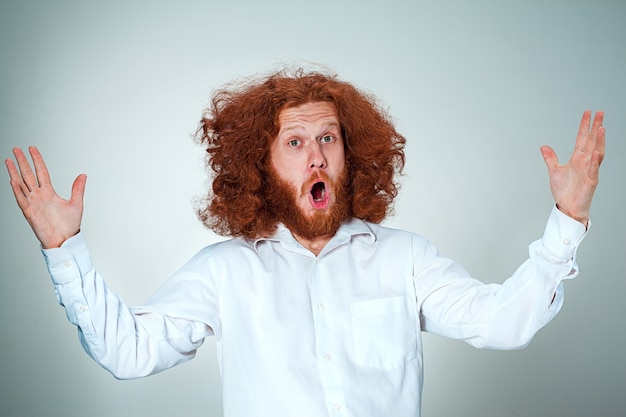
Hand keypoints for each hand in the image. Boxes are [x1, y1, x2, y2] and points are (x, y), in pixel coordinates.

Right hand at [5, 146, 86, 248]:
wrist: (64, 240)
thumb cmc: (69, 225)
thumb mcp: (76, 203)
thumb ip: (78, 189)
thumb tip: (83, 175)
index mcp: (49, 192)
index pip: (41, 172)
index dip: (37, 160)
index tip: (32, 148)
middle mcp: (39, 196)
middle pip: (28, 174)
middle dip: (23, 162)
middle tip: (16, 149)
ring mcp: (33, 203)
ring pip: (21, 184)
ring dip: (15, 172)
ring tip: (9, 160)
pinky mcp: (29, 212)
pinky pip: (21, 199)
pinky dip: (17, 190)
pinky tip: (13, 180)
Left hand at [540, 110, 604, 225]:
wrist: (568, 207)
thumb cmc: (565, 191)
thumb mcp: (554, 171)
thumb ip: (550, 158)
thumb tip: (544, 146)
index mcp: (578, 159)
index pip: (582, 138)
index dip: (585, 125)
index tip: (588, 113)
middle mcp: (585, 162)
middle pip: (592, 141)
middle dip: (596, 126)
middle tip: (600, 112)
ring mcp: (589, 170)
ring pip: (597, 152)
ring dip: (599, 141)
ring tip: (601, 128)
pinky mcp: (591, 181)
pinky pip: (594, 169)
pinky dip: (595, 161)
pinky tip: (596, 152)